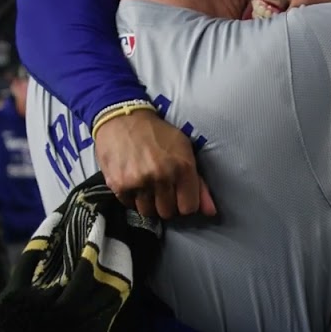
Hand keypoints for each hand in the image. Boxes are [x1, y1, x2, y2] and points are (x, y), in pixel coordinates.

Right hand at [94, 110, 216, 218]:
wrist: (123, 119)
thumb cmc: (158, 134)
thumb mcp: (185, 150)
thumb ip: (199, 183)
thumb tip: (211, 212)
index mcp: (182, 167)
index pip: (188, 208)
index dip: (185, 204)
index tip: (179, 196)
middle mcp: (161, 176)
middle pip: (168, 212)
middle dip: (167, 204)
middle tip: (161, 188)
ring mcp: (139, 182)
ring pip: (148, 212)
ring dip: (149, 203)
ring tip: (147, 186)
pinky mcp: (119, 185)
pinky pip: (130, 206)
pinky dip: (133, 199)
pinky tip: (134, 183)